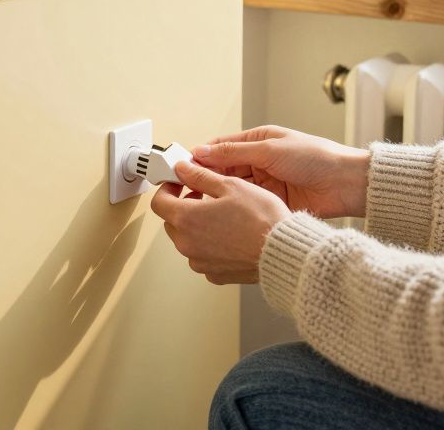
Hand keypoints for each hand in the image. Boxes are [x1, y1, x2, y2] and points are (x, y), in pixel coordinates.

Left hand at [149, 160, 290, 284]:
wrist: (284, 252)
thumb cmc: (261, 219)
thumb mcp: (230, 185)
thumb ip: (200, 176)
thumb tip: (183, 168)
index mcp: (186, 219)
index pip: (159, 202)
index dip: (167, 188)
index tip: (179, 183)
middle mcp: (187, 244)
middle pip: (172, 221)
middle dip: (184, 206)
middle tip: (204, 195)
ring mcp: (200, 262)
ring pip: (188, 239)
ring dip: (198, 226)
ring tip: (222, 215)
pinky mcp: (215, 274)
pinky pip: (204, 255)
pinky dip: (211, 245)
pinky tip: (231, 235)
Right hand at [193, 125, 370, 219]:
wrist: (345, 185)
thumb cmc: (316, 158)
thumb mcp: (270, 149)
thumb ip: (234, 152)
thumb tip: (202, 151)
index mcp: (257, 142)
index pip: (219, 148)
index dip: (199, 158)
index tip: (180, 169)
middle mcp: (258, 162)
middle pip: (221, 171)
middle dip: (202, 180)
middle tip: (183, 191)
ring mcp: (264, 184)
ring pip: (230, 190)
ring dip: (215, 196)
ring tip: (196, 204)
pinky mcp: (270, 204)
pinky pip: (245, 205)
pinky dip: (231, 209)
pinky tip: (218, 215)